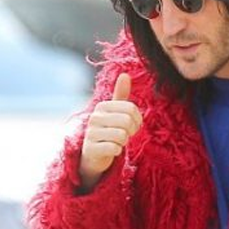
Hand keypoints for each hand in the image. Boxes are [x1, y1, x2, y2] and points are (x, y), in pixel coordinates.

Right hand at [79, 73, 142, 188]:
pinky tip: (111, 150)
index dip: (137, 120)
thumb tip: (125, 74)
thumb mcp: (114, 112)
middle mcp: (95, 117)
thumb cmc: (108, 131)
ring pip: (122, 136)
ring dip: (123, 142)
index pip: (131, 108)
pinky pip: (115, 148)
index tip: (132, 126)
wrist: (93, 154)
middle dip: (131, 132)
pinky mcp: (91, 148)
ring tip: (116, 142)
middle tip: (125, 136)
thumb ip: (120, 95)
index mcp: (103, 106)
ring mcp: (91, 133)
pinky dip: (117, 151)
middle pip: (127, 122)